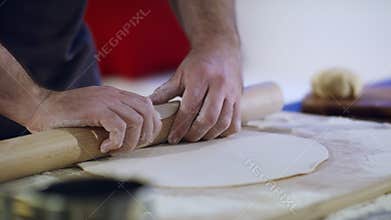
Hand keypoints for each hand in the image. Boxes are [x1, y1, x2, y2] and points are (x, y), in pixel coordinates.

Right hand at [26, 86, 160, 152]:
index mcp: (116, 94)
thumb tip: (132, 134)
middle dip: (145, 135)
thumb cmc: (66, 115)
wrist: (40, 107)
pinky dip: (117, 142)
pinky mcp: (95, 110)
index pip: (148, 105)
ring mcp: (105, 101)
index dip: (152, 124)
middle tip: (130, 148)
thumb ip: (113, 116)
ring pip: (136, 121)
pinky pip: (119, 127)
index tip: (143, 140)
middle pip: (147, 112)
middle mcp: (114, 95)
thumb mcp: (96, 111)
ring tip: (116, 150)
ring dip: (131, 142)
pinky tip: (104, 148)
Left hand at [150, 42, 242, 143]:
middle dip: (195, 133)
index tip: (173, 138)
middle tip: (186, 138)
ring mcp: (232, 92)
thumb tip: (149, 107)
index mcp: (201, 77)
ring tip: (198, 137)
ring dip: (209, 135)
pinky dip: (224, 133)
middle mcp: (219, 85)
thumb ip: (165, 92)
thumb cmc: (198, 64)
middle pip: (209, 118)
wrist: (221, 48)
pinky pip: (235, 122)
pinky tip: (214, 133)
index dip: (180, 126)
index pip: (190, 108)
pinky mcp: (239, 99)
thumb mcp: (179, 75)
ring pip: (223, 122)